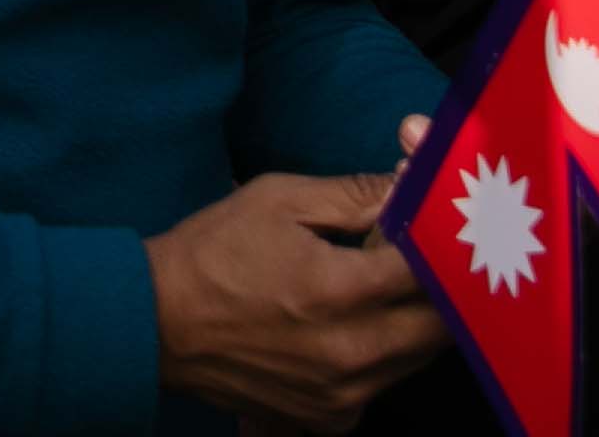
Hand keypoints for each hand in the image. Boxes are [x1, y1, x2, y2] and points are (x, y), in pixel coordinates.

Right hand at [146, 164, 446, 429]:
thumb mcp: (278, 200)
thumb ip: (354, 194)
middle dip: (440, 287)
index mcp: (338, 290)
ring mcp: (343, 395)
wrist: (157, 322)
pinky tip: (347, 329)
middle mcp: (350, 352)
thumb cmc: (214, 252)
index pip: (431, 269)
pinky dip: (381, 357)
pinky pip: (384, 386)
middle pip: (441, 325)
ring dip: (413, 322)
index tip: (436, 225)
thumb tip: (409, 185)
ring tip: (376, 289)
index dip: (440, 241)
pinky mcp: (331, 418)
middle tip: (420, 258)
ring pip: (418, 358)